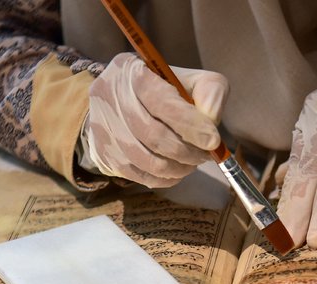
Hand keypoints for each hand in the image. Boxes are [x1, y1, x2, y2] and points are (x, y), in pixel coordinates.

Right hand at [83, 52, 227, 187]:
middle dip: (188, 151)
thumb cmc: (165, 91)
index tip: (214, 140)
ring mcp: (103, 129)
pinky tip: (178, 169)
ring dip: (179, 167)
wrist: (123, 102)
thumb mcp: (191, 79)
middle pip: (154, 136)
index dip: (191, 125)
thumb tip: (211, 119)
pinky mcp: (105, 156)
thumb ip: (210, 91)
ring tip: (193, 161)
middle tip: (206, 154)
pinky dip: (167, 178)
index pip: (161, 102)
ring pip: (148, 161)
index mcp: (131, 72)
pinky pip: (142, 177)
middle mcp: (109, 98)